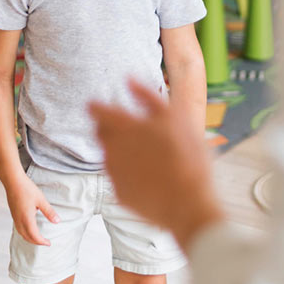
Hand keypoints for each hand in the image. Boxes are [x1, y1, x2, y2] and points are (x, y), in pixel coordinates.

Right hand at [5, 173, 59, 245]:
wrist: (13, 182)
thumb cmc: (27, 189)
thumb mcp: (41, 200)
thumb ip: (49, 212)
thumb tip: (57, 221)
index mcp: (27, 218)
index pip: (34, 236)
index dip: (42, 241)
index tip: (49, 243)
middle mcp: (19, 220)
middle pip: (27, 237)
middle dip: (36, 242)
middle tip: (45, 242)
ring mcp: (15, 218)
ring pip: (21, 233)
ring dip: (30, 238)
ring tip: (38, 238)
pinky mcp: (13, 214)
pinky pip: (18, 228)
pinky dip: (25, 233)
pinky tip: (29, 229)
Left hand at [90, 78, 224, 251]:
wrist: (188, 203)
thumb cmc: (187, 156)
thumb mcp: (175, 117)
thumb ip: (148, 96)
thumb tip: (128, 79)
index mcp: (125, 127)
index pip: (97, 111)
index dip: (95, 106)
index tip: (96, 104)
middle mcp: (113, 149)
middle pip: (98, 133)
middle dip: (105, 126)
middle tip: (124, 126)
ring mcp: (114, 174)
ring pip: (108, 154)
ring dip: (117, 148)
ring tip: (141, 150)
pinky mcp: (120, 194)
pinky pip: (117, 176)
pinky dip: (126, 170)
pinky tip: (146, 171)